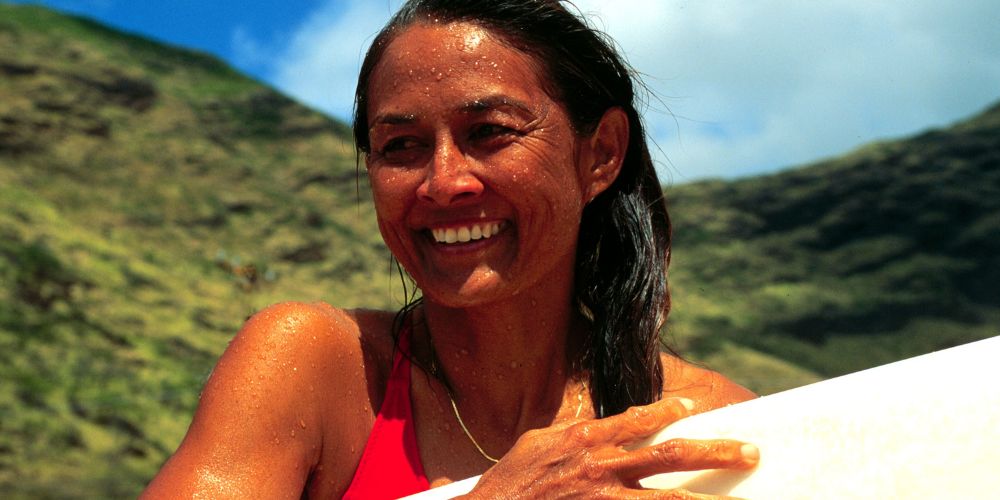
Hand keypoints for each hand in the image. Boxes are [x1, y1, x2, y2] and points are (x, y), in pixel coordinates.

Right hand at [462, 397, 758, 498]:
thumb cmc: (508, 483)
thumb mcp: (535, 445)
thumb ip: (567, 434)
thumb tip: (592, 428)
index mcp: (583, 438)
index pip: (635, 419)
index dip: (668, 412)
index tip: (693, 406)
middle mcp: (600, 464)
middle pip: (670, 455)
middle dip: (715, 452)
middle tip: (752, 453)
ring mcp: (603, 498)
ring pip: (668, 498)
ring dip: (707, 498)